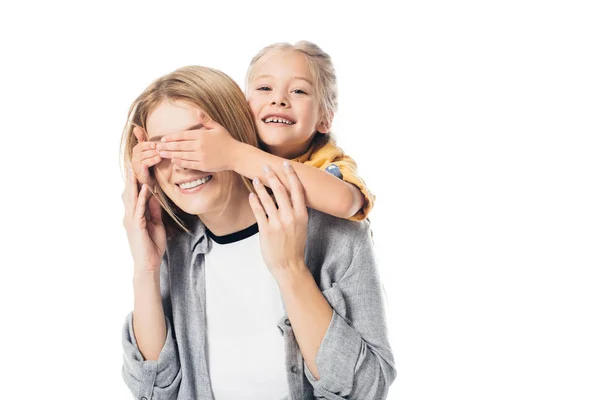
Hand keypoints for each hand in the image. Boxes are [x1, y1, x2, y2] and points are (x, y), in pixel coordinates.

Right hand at [122, 163, 165, 272]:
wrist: (149, 264)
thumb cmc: (152, 246)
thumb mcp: (156, 224)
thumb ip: (154, 210)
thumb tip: (155, 196)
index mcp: (135, 214)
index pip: (135, 194)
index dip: (136, 180)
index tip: (138, 166)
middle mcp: (130, 215)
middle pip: (130, 192)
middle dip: (131, 177)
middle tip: (132, 161)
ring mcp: (132, 220)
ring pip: (132, 198)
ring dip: (134, 183)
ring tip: (135, 169)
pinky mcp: (136, 226)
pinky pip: (138, 209)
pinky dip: (141, 199)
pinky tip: (143, 190)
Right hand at [131, 126, 160, 185]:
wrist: (146, 178)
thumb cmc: (146, 161)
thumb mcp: (145, 149)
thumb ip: (142, 139)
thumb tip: (136, 128)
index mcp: (136, 151)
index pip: (140, 146)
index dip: (147, 144)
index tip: (155, 144)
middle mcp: (134, 158)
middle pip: (142, 152)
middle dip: (152, 150)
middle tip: (161, 149)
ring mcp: (137, 166)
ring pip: (143, 159)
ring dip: (152, 157)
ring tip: (160, 156)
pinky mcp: (140, 174)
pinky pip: (144, 167)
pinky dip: (150, 163)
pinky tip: (157, 160)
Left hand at [156, 111, 238, 171]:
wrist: (235, 155)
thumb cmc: (226, 140)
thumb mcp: (217, 127)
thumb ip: (205, 119)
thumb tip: (196, 110)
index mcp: (201, 135)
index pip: (182, 135)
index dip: (171, 138)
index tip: (163, 139)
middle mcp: (199, 146)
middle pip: (179, 146)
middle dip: (167, 146)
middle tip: (157, 147)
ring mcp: (201, 156)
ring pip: (181, 155)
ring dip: (170, 154)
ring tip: (161, 154)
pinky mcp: (203, 165)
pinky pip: (188, 164)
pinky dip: (179, 162)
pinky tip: (173, 160)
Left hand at [249, 162, 308, 281]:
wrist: (289, 265)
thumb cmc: (295, 245)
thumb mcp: (301, 226)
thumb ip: (296, 211)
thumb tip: (289, 196)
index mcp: (302, 215)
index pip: (297, 190)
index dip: (291, 175)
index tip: (286, 164)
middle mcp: (290, 217)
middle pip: (281, 190)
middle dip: (272, 176)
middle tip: (266, 167)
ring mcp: (278, 223)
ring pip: (268, 199)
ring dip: (261, 187)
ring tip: (255, 179)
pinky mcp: (266, 230)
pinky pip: (258, 211)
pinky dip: (254, 201)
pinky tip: (251, 195)